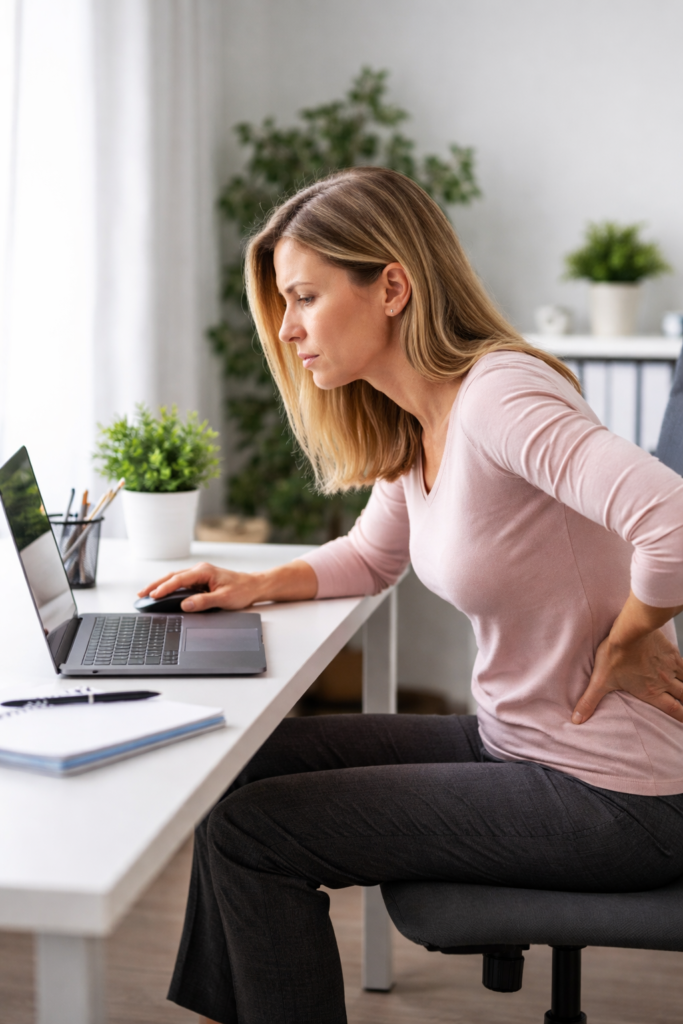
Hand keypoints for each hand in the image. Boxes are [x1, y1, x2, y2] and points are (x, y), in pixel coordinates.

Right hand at [138, 558, 317, 611]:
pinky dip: (169, 587)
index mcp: (203, 571)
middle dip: (155, 585)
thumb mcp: (224, 599)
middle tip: (141, 594)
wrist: (254, 586)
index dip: (164, 588)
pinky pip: (181, 583)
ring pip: (175, 579)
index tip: (153, 595)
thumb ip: (204, 602)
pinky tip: (162, 593)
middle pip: (172, 576)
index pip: (178, 579)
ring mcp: (199, 575)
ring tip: (146, 594)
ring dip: (160, 585)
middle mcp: (199, 570)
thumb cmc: (242, 590)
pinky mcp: (200, 580)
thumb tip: (186, 604)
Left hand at [572, 628, 682, 724]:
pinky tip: (682, 669)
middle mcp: (664, 682)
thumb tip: (576, 720)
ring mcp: (670, 667)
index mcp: (650, 692)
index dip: (681, 719)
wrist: (630, 631)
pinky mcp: (671, 652)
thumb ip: (589, 701)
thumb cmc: (615, 655)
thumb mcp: (600, 681)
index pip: (673, 710)